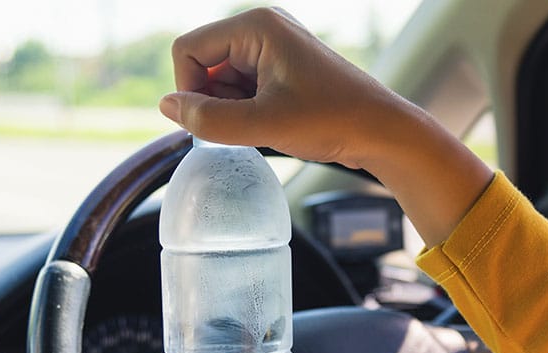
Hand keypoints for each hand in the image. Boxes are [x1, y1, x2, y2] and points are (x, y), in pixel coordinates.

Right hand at [161, 7, 423, 168]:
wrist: (381, 131)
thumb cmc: (332, 120)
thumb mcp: (263, 124)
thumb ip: (208, 118)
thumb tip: (166, 107)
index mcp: (256, 26)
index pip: (187, 50)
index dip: (188, 89)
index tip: (211, 122)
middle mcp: (262, 29)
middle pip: (202, 64)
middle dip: (213, 100)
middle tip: (247, 126)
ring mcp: (272, 48)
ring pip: (220, 80)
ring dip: (230, 109)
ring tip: (267, 126)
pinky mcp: (281, 69)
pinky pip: (241, 88)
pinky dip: (245, 111)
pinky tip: (272, 126)